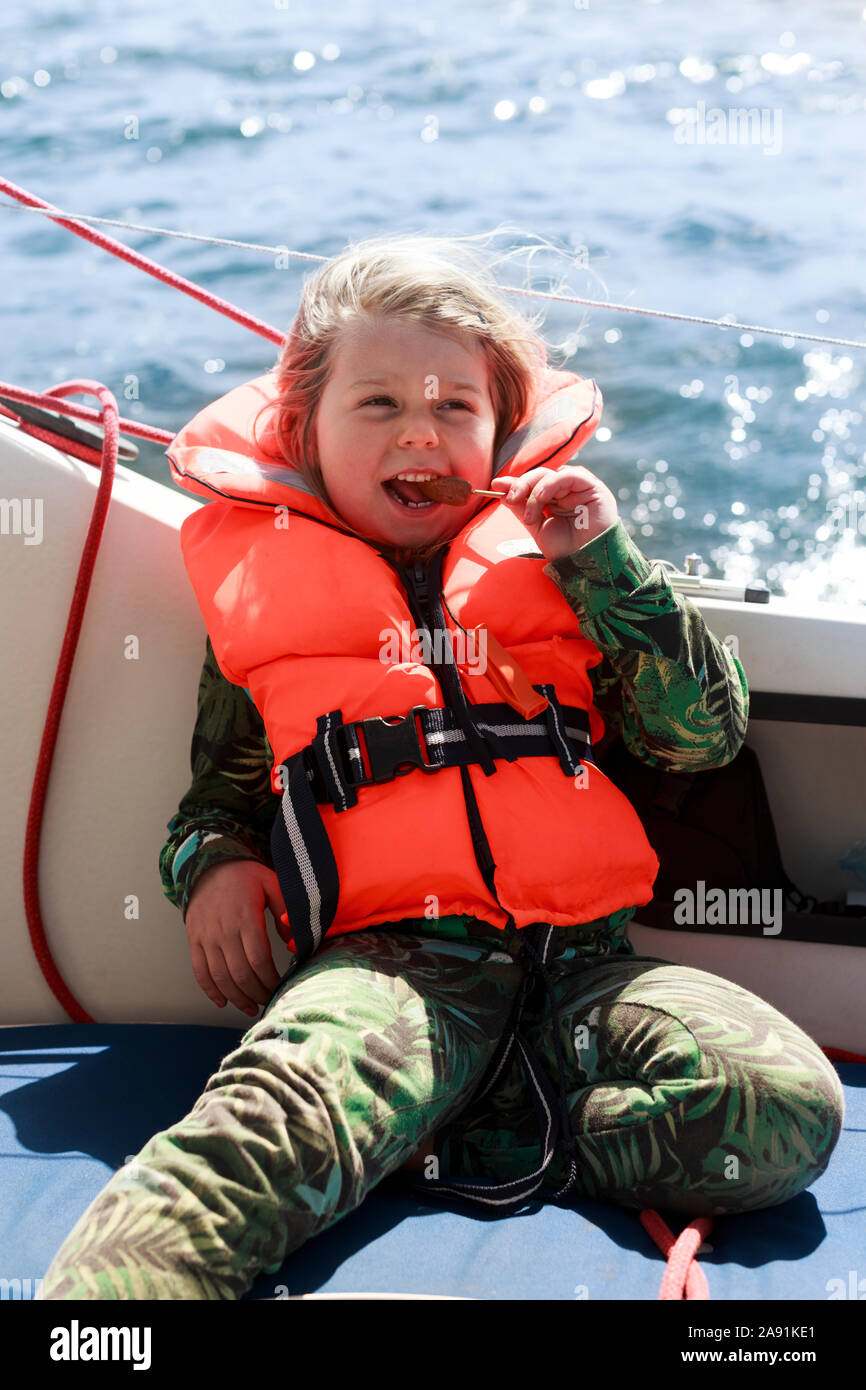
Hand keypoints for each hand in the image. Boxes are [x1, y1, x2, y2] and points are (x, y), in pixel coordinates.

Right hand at [184, 859, 287, 1016]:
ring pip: (220, 977)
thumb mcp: (273, 884)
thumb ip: (286, 911)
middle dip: (257, 993)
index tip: (280, 986)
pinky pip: (199, 971)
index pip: (259, 959)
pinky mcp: (195, 940)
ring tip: (250, 1007)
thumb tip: (294, 942)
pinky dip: (210, 990)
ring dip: (236, 997)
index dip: (270, 979)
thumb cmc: (245, 876)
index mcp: (245, 918)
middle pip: (240, 973)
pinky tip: (222, 1001)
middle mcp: (223, 930)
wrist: (209, 865)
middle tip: (269, 1001)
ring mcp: (206, 937)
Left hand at [490, 465, 617, 561]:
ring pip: (551, 475)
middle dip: (521, 485)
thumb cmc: (565, 549)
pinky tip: (542, 498)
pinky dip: (551, 484)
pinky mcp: (593, 488)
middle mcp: (568, 490)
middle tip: (510, 498)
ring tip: (529, 516)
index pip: (533, 483)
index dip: (515, 483)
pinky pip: (569, 476)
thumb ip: (521, 506)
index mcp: (556, 498)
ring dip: (535, 490)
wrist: (585, 564)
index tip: (495, 486)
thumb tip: (500, 488)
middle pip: (540, 475)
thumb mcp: (536, 526)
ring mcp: (581, 488)